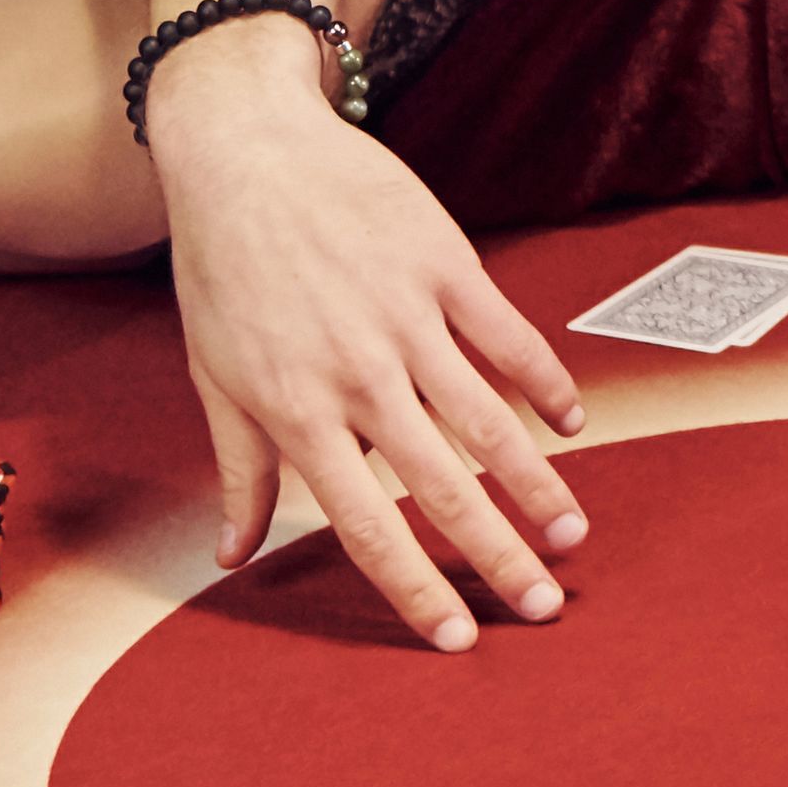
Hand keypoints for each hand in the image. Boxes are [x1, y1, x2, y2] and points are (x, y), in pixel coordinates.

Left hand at [142, 28, 591, 642]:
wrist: (245, 148)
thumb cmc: (222, 268)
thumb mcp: (214, 375)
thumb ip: (239, 471)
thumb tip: (230, 557)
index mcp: (298, 413)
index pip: (364, 527)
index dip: (415, 589)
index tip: (458, 638)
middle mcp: (357, 376)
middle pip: (441, 487)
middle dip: (497, 557)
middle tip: (543, 608)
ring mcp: (405, 319)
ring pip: (486, 420)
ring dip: (536, 485)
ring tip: (573, 535)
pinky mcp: (444, 265)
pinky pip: (507, 337)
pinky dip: (544, 383)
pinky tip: (572, 425)